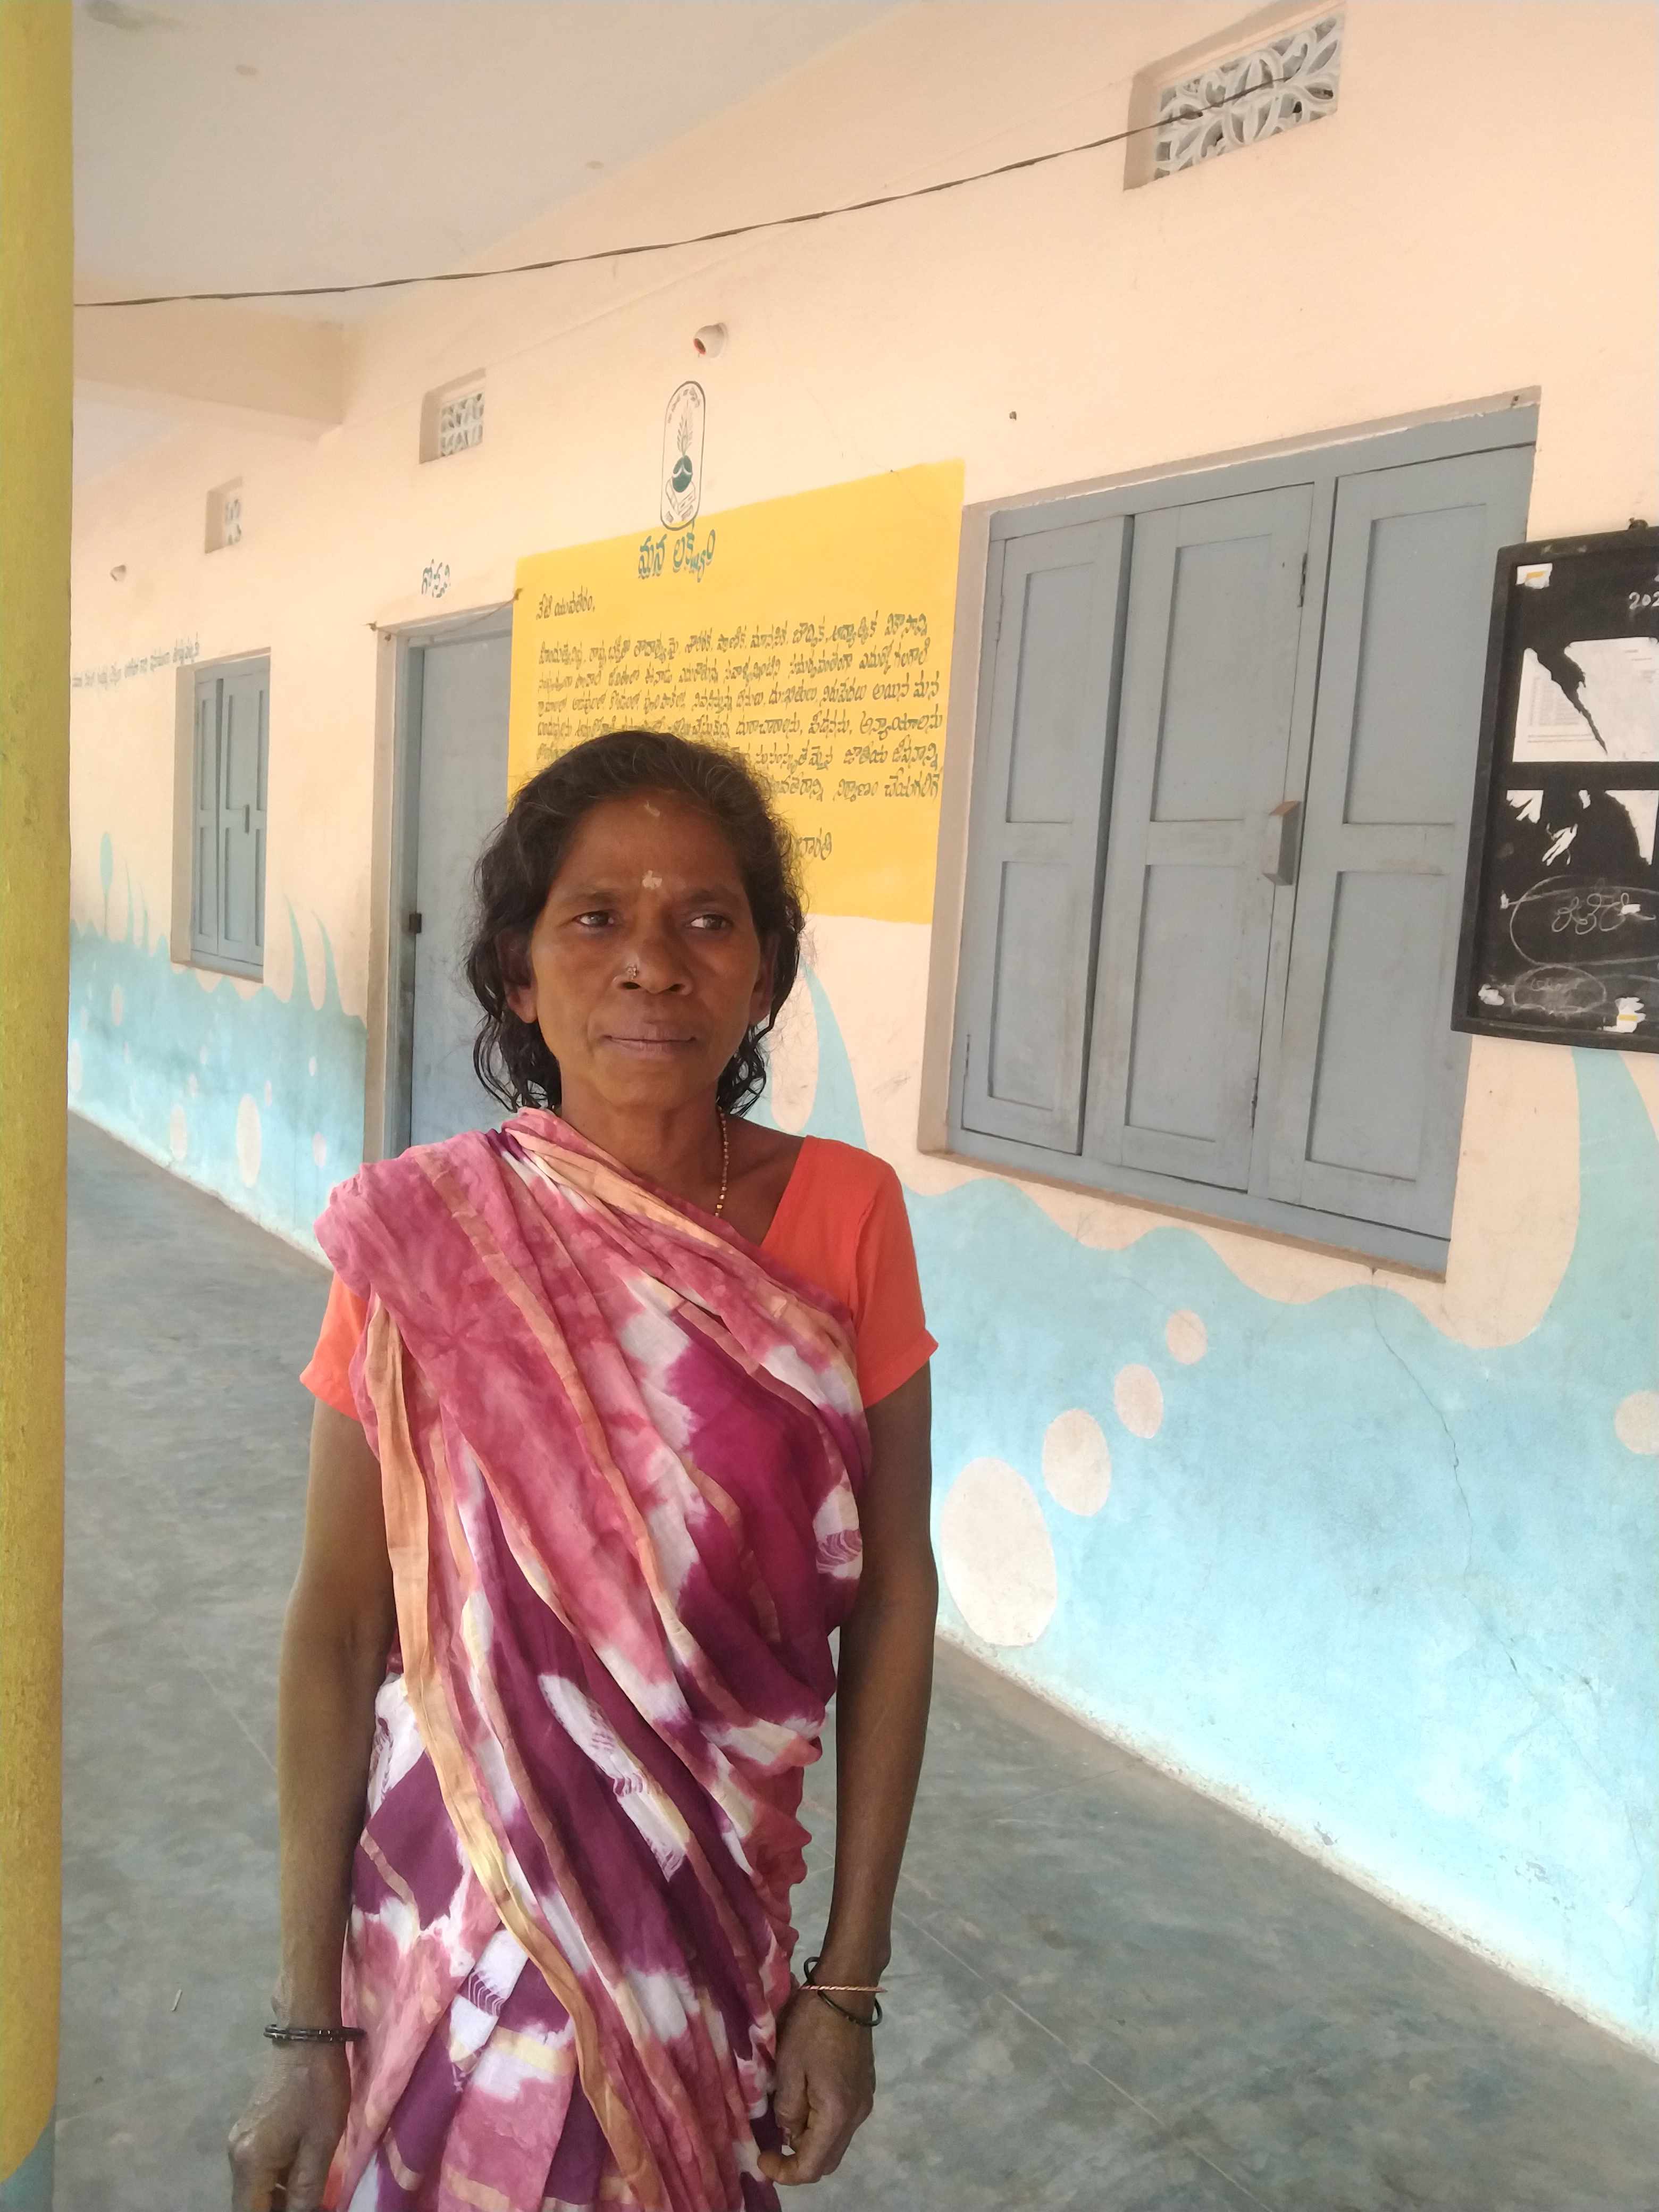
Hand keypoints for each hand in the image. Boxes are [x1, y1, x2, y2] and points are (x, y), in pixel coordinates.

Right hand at [228, 2043, 351, 2210]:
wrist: (305, 2037)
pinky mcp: (247, 2130)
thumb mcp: (321, 2143)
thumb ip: (307, 2190)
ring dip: (276, 2200)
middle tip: (311, 2206)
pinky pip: (257, 2170)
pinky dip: (275, 2182)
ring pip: (253, 2189)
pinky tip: (299, 2179)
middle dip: (276, 2211)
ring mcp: (238, 2141)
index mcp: (250, 2163)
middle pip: (249, 2203)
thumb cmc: (317, 2088)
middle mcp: (235, 2156)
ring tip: (308, 2199)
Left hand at [759, 1987, 875, 2186]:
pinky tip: (803, 2100)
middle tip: (770, 2142)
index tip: (761, 2157)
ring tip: (783, 2116)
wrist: (846, 1989)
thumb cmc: (812, 2025)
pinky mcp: (864, 2087)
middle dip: (797, 2160)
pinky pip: (841, 2121)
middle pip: (827, 2160)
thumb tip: (788, 2134)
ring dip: (809, 2140)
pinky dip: (820, 2124)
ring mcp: (864, 2101)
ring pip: (835, 2141)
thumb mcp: (789, 2067)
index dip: (784, 2172)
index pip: (812, 2166)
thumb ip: (787, 2109)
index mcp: (838, 2115)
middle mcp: (857, 2116)